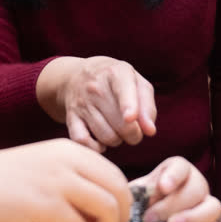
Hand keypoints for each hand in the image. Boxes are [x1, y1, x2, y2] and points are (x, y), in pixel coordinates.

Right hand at [0, 139, 131, 221]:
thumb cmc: (3, 180)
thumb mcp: (44, 165)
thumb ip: (73, 178)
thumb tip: (103, 207)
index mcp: (70, 150)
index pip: (116, 176)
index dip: (122, 203)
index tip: (112, 219)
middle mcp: (68, 161)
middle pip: (119, 193)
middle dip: (119, 219)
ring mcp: (56, 182)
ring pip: (107, 210)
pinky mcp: (43, 206)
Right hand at [37, 56, 156, 152]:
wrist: (75, 75)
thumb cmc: (114, 81)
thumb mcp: (136, 82)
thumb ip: (147, 106)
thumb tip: (150, 131)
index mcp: (116, 74)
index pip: (123, 91)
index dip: (128, 106)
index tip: (130, 118)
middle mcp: (96, 87)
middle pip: (122, 124)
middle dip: (134, 134)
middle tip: (134, 131)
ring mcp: (82, 103)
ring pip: (106, 136)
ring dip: (117, 141)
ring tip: (117, 131)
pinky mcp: (70, 117)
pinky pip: (83, 141)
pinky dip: (95, 148)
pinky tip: (101, 142)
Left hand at [130, 157, 220, 221]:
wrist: (151, 215)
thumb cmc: (146, 200)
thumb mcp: (138, 193)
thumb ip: (137, 195)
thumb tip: (129, 206)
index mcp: (178, 169)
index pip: (181, 167)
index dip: (173, 176)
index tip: (163, 187)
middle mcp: (196, 183)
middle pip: (196, 189)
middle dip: (173, 205)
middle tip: (151, 217)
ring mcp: (206, 203)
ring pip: (213, 207)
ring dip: (192, 218)